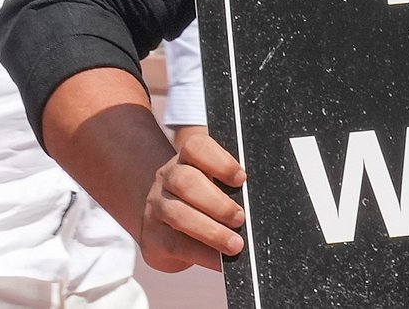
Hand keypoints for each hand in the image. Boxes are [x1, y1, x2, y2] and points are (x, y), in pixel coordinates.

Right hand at [140, 132, 246, 272]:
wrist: (166, 230)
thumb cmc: (201, 203)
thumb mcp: (213, 185)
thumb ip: (230, 186)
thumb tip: (256, 201)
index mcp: (186, 158)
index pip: (196, 147)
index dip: (220, 161)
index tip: (241, 179)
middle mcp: (167, 177)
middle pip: (187, 182)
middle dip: (218, 203)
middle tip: (240, 218)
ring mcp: (156, 206)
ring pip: (178, 214)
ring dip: (211, 231)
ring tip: (235, 244)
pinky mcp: (152, 237)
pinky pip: (176, 245)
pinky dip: (203, 254)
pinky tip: (220, 261)